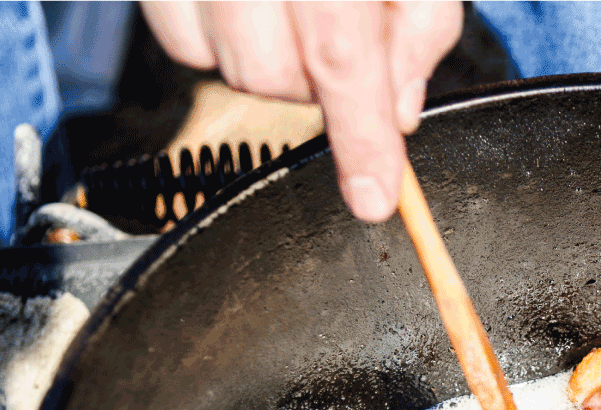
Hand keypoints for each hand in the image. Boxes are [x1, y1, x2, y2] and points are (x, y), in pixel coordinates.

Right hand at [141, 1, 462, 221]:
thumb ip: (420, 26)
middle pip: (276, 75)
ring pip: (223, 66)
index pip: (342, 55)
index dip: (360, 137)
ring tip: (296, 5)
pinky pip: (180, 42)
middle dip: (320, 84)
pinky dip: (218, 38)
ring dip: (271, 61)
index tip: (374, 198)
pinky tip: (247, 0)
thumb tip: (399, 113)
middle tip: (344, 33)